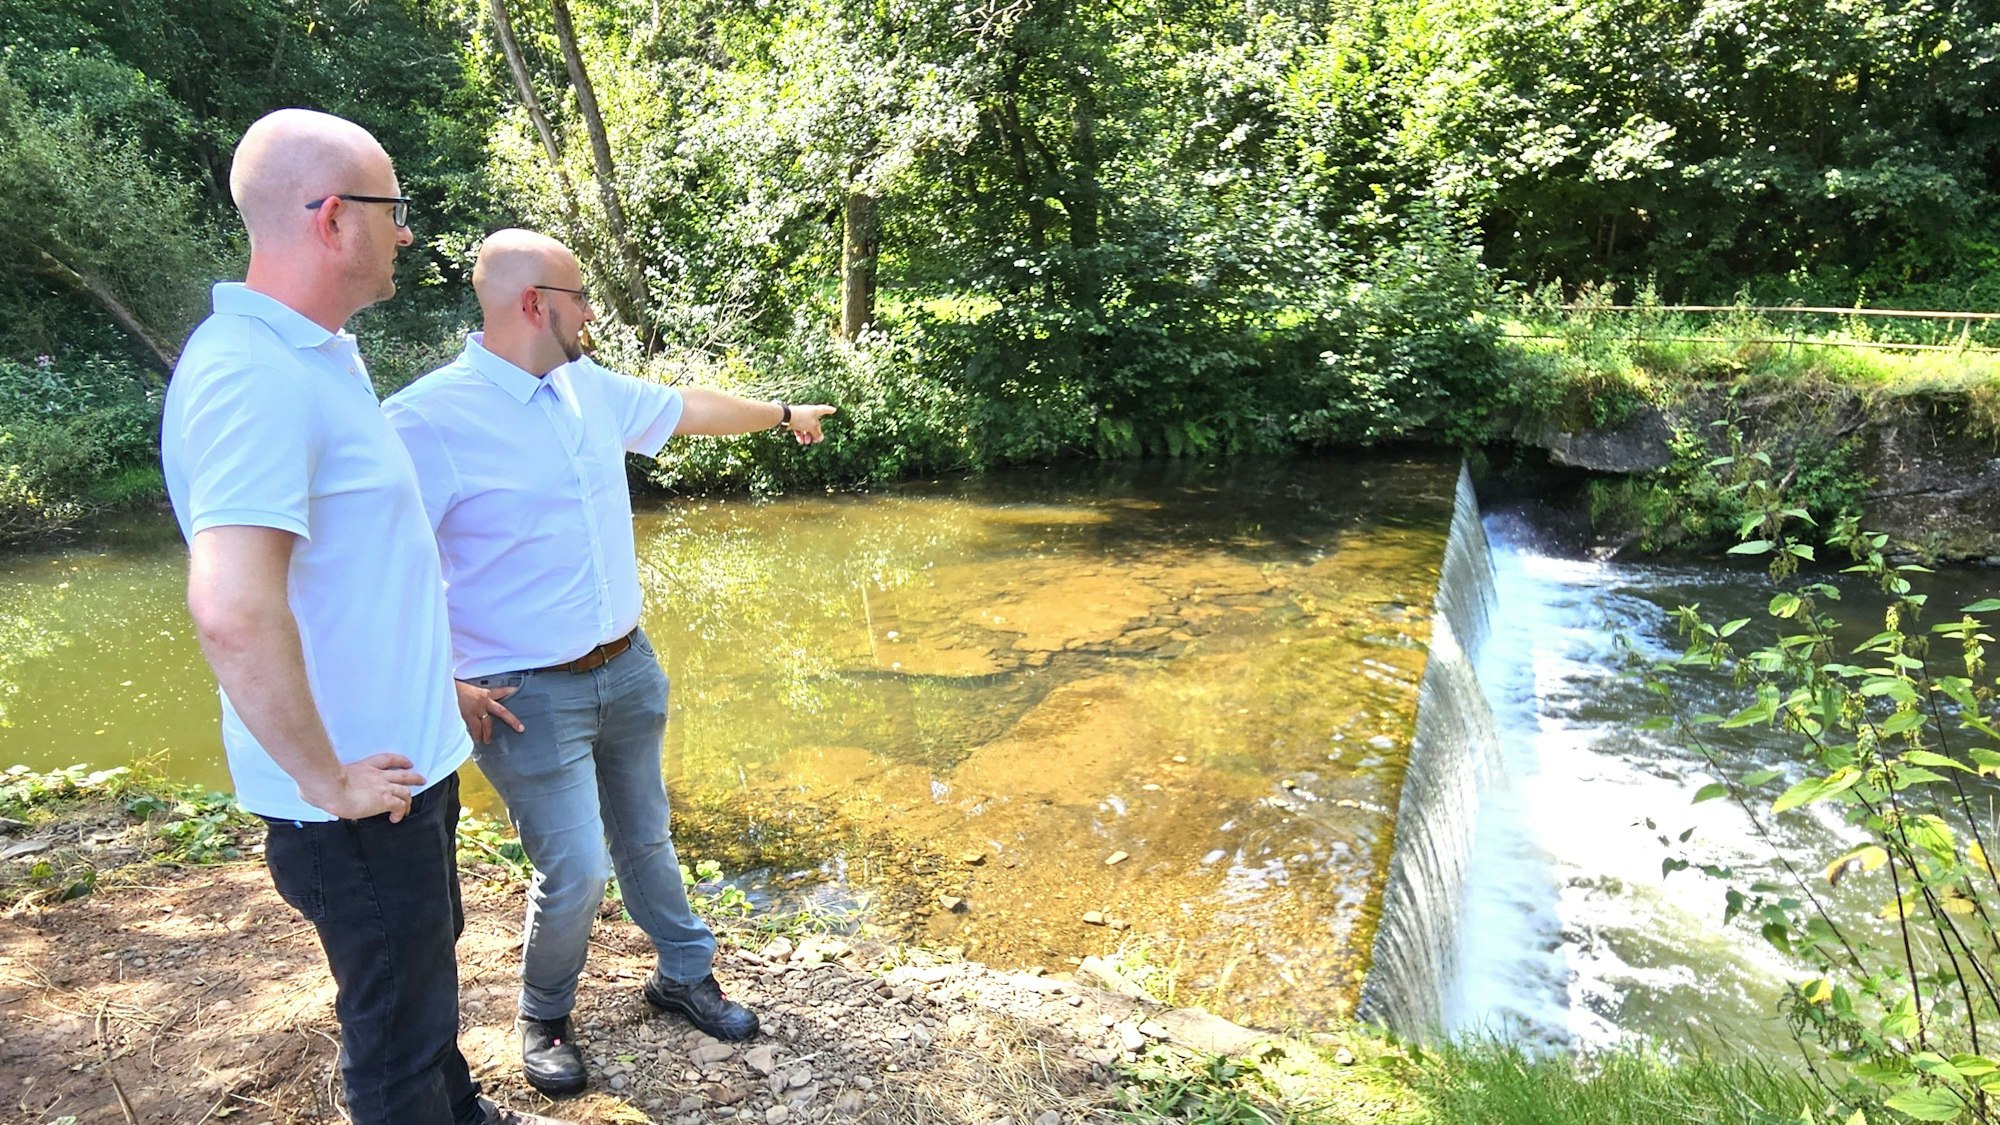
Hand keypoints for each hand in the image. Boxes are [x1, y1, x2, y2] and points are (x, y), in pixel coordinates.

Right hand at [302, 753, 427, 822]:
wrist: (329, 786)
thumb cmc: (320, 782)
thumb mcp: (323, 779)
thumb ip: (321, 784)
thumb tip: (306, 793)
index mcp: (363, 766)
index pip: (386, 759)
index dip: (399, 760)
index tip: (406, 762)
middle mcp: (376, 775)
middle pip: (402, 772)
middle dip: (413, 776)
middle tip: (420, 779)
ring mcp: (382, 787)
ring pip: (405, 790)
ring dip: (410, 797)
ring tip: (411, 804)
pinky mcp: (384, 799)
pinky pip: (400, 806)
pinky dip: (402, 811)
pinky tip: (397, 818)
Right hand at [456, 679, 524, 744]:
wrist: (444, 686)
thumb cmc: (453, 687)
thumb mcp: (466, 689)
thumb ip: (472, 696)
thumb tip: (472, 702)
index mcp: (484, 692)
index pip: (500, 691)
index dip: (510, 691)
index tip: (518, 691)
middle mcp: (483, 700)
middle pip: (502, 711)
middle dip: (512, 720)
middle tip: (520, 728)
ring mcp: (477, 708)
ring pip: (487, 724)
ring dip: (488, 733)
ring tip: (487, 740)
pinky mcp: (469, 715)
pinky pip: (475, 728)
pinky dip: (476, 734)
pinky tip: (476, 739)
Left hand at [786, 404, 836, 444]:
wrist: (786, 417)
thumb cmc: (801, 418)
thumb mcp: (812, 427)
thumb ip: (817, 433)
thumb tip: (820, 438)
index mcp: (815, 411)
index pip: (824, 409)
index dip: (829, 410)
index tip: (834, 410)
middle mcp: (809, 413)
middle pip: (815, 424)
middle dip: (815, 433)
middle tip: (815, 441)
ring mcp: (801, 417)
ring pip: (807, 428)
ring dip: (807, 436)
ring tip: (806, 442)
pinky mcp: (794, 421)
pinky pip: (799, 429)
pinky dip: (800, 435)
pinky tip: (800, 441)